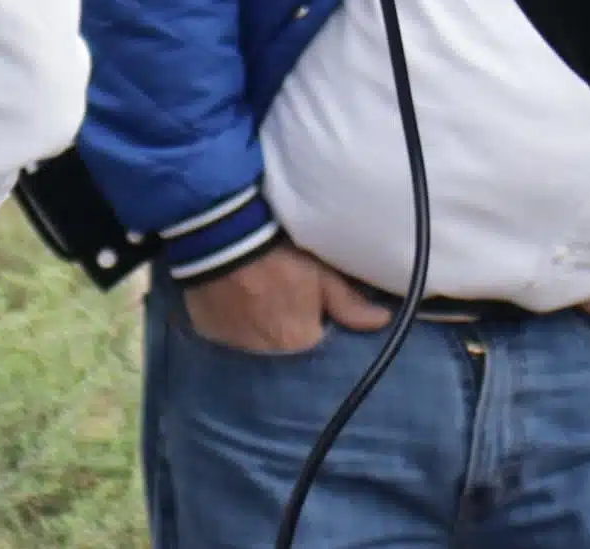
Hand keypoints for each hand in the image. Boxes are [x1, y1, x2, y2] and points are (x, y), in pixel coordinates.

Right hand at [181, 242, 390, 355]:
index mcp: (296, 341)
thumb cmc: (282, 252)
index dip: (313, 315)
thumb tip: (382, 321)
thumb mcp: (322, 273)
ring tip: (254, 290)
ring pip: (252, 338)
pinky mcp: (207, 331)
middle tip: (279, 287)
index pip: (313, 336)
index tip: (308, 294)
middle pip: (281, 340)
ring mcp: (232, 343)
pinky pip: (224, 331)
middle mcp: (264, 353)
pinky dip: (230, 318)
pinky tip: (231, 295)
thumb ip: (350, 303)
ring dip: (256, 322)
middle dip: (284, 321)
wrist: (225, 236)